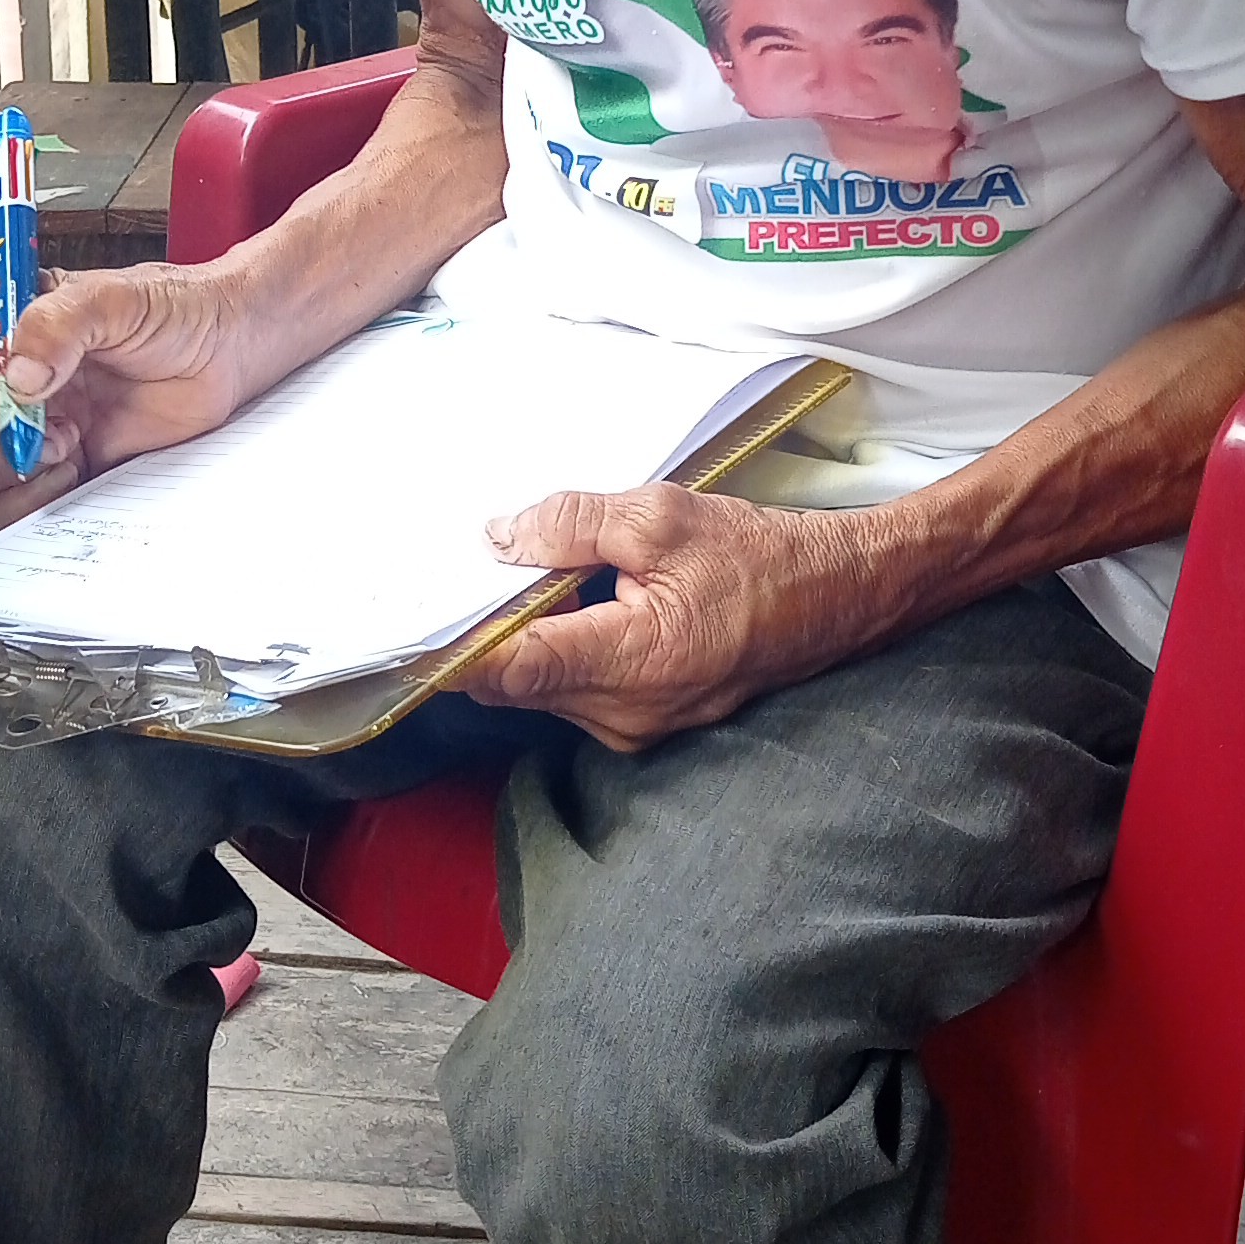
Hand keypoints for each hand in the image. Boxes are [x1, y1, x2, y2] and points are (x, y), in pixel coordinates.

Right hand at [0, 260, 248, 523]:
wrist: (230, 356)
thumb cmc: (178, 312)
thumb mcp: (118, 298)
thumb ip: (60, 323)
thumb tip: (17, 375)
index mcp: (4, 321)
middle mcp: (5, 376)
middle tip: (31, 428)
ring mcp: (27, 427)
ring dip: (2, 467)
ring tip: (62, 445)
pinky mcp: (57, 468)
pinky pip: (8, 502)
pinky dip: (28, 500)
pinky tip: (71, 471)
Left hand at [462, 485, 853, 751]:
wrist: (834, 599)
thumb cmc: (759, 558)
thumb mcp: (661, 517)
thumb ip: (571, 524)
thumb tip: (500, 537)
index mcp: (634, 659)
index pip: (512, 669)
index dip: (454, 648)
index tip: (410, 623)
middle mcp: (627, 712)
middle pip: (517, 680)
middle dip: (487, 629)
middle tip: (464, 571)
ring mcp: (635, 725)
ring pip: (543, 686)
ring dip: (523, 637)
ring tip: (522, 576)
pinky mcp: (643, 722)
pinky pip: (574, 690)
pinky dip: (555, 649)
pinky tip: (561, 602)